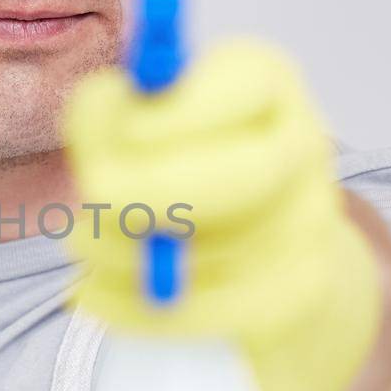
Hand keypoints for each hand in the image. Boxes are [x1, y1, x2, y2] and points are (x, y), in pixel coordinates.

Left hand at [59, 36, 382, 390]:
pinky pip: (207, 308)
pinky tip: (93, 293)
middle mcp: (303, 146)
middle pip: (251, 173)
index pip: (247, 83)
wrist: (265, 246)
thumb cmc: (181, 163)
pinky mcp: (289, 295)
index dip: (178, 113)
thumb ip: (110, 112)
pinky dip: (135, 305)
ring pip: (215, 248)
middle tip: (92, 189)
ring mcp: (307, 227)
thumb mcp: (142, 122)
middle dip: (156, 185)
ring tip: (83, 242)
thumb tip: (97, 110)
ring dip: (126, 250)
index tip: (122, 131)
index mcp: (266, 82)